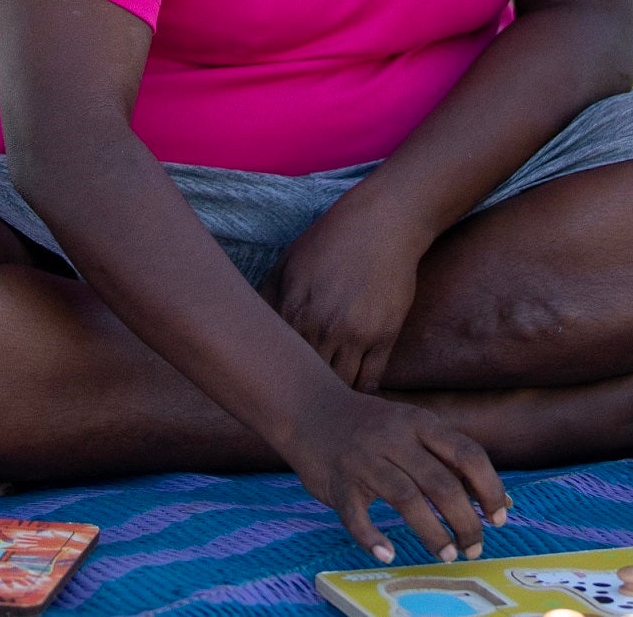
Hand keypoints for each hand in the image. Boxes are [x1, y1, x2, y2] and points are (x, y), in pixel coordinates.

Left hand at [272, 194, 430, 391]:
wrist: (381, 224)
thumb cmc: (331, 241)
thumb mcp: (288, 263)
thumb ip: (267, 298)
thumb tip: (247, 326)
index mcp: (291, 310)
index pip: (276, 363)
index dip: (274, 381)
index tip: (275, 391)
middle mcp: (320, 326)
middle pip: (307, 381)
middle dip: (302, 396)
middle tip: (300, 409)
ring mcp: (354, 334)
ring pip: (340, 387)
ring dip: (334, 397)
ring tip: (328, 405)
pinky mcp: (384, 336)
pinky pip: (371, 380)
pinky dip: (362, 391)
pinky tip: (355, 391)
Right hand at [282, 391, 509, 564]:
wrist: (308, 408)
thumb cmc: (372, 426)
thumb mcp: (414, 429)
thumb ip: (452, 460)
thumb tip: (502, 501)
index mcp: (419, 423)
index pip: (467, 455)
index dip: (490, 489)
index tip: (499, 518)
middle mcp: (394, 439)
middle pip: (441, 484)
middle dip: (466, 522)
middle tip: (474, 548)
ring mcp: (364, 460)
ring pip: (406, 499)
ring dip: (432, 533)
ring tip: (447, 554)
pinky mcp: (337, 481)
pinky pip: (355, 515)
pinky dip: (371, 537)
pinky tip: (387, 553)